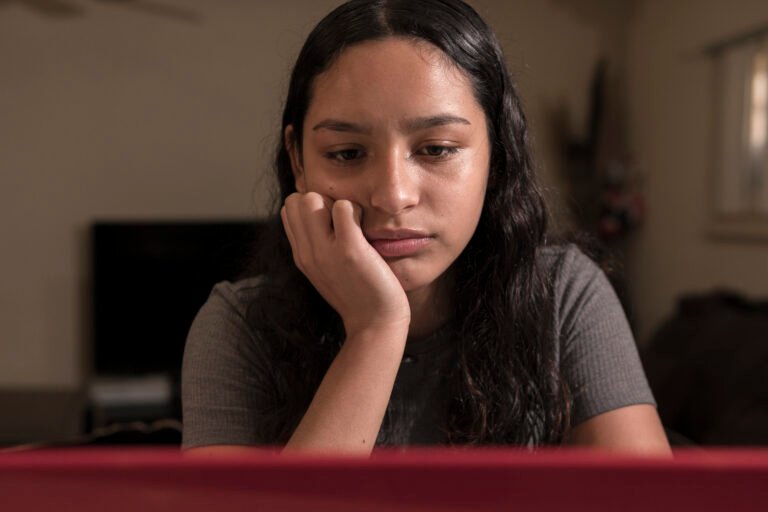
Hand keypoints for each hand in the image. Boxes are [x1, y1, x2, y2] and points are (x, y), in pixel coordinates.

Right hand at [281, 192, 409, 337]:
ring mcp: (326, 251)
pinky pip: (344, 207)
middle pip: (296, 199)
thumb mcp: (326, 270)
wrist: (375, 324)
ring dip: (337, 203)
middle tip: (342, 222)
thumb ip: (317, 245)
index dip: (311, 206)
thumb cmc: (358, 295)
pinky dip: (357, 211)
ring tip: (353, 225)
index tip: (331, 223)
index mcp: (301, 256)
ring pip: (313, 198)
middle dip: (321, 200)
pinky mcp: (350, 250)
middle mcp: (307, 253)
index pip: (289, 209)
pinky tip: (365, 230)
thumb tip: (319, 214)